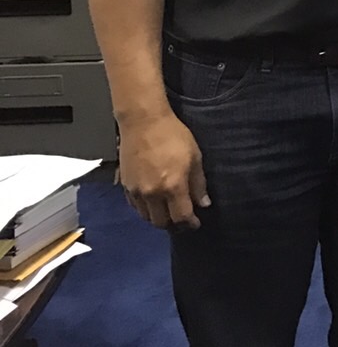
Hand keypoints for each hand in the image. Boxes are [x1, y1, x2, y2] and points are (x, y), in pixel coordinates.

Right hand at [118, 111, 208, 230]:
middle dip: (174, 224)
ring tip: (168, 211)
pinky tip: (153, 202)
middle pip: (161, 222)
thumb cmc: (173, 136)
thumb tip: (203, 204)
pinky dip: (145, 209)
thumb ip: (198, 183)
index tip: (196, 223)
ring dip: (158, 218)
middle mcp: (152, 193)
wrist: (143, 122)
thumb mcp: (195, 157)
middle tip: (182, 219)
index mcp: (172, 187)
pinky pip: (135, 206)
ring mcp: (136, 191)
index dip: (190, 224)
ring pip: (146, 217)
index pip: (181, 217)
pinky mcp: (125, 185)